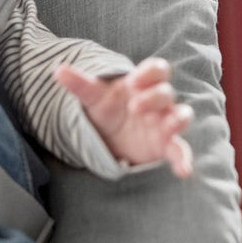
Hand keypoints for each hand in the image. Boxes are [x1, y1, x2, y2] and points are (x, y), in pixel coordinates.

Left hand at [53, 57, 193, 177]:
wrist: (110, 134)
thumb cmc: (106, 109)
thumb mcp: (92, 97)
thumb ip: (79, 84)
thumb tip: (57, 70)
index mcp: (142, 84)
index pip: (157, 70)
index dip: (150, 73)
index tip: (134, 81)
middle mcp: (158, 102)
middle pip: (165, 93)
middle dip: (153, 98)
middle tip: (134, 108)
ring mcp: (164, 123)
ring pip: (181, 116)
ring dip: (178, 119)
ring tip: (170, 126)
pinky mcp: (166, 145)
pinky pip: (180, 150)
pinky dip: (184, 160)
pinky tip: (183, 172)